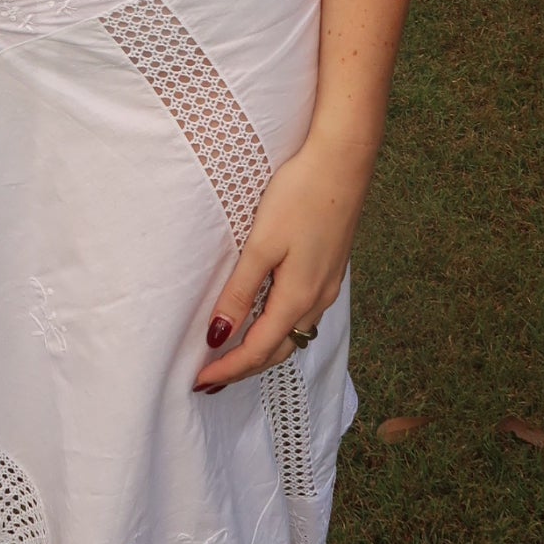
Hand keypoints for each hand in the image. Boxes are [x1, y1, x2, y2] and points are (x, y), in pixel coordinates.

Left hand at [192, 128, 374, 391]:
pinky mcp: (329, 270)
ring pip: (293, 335)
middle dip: (245, 368)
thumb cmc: (300, 196)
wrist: (343, 162)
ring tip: (232, 357)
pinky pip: (303, 316)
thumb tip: (219, 335)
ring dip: (263, 351)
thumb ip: (240, 291)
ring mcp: (327, 285)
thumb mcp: (262, 244)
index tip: (200, 382)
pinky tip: (265, 321)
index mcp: (299, 296)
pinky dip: (279, 330)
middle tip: (211, 379)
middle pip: (278, 350)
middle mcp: (317, 299)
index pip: (258, 350)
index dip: (229, 369)